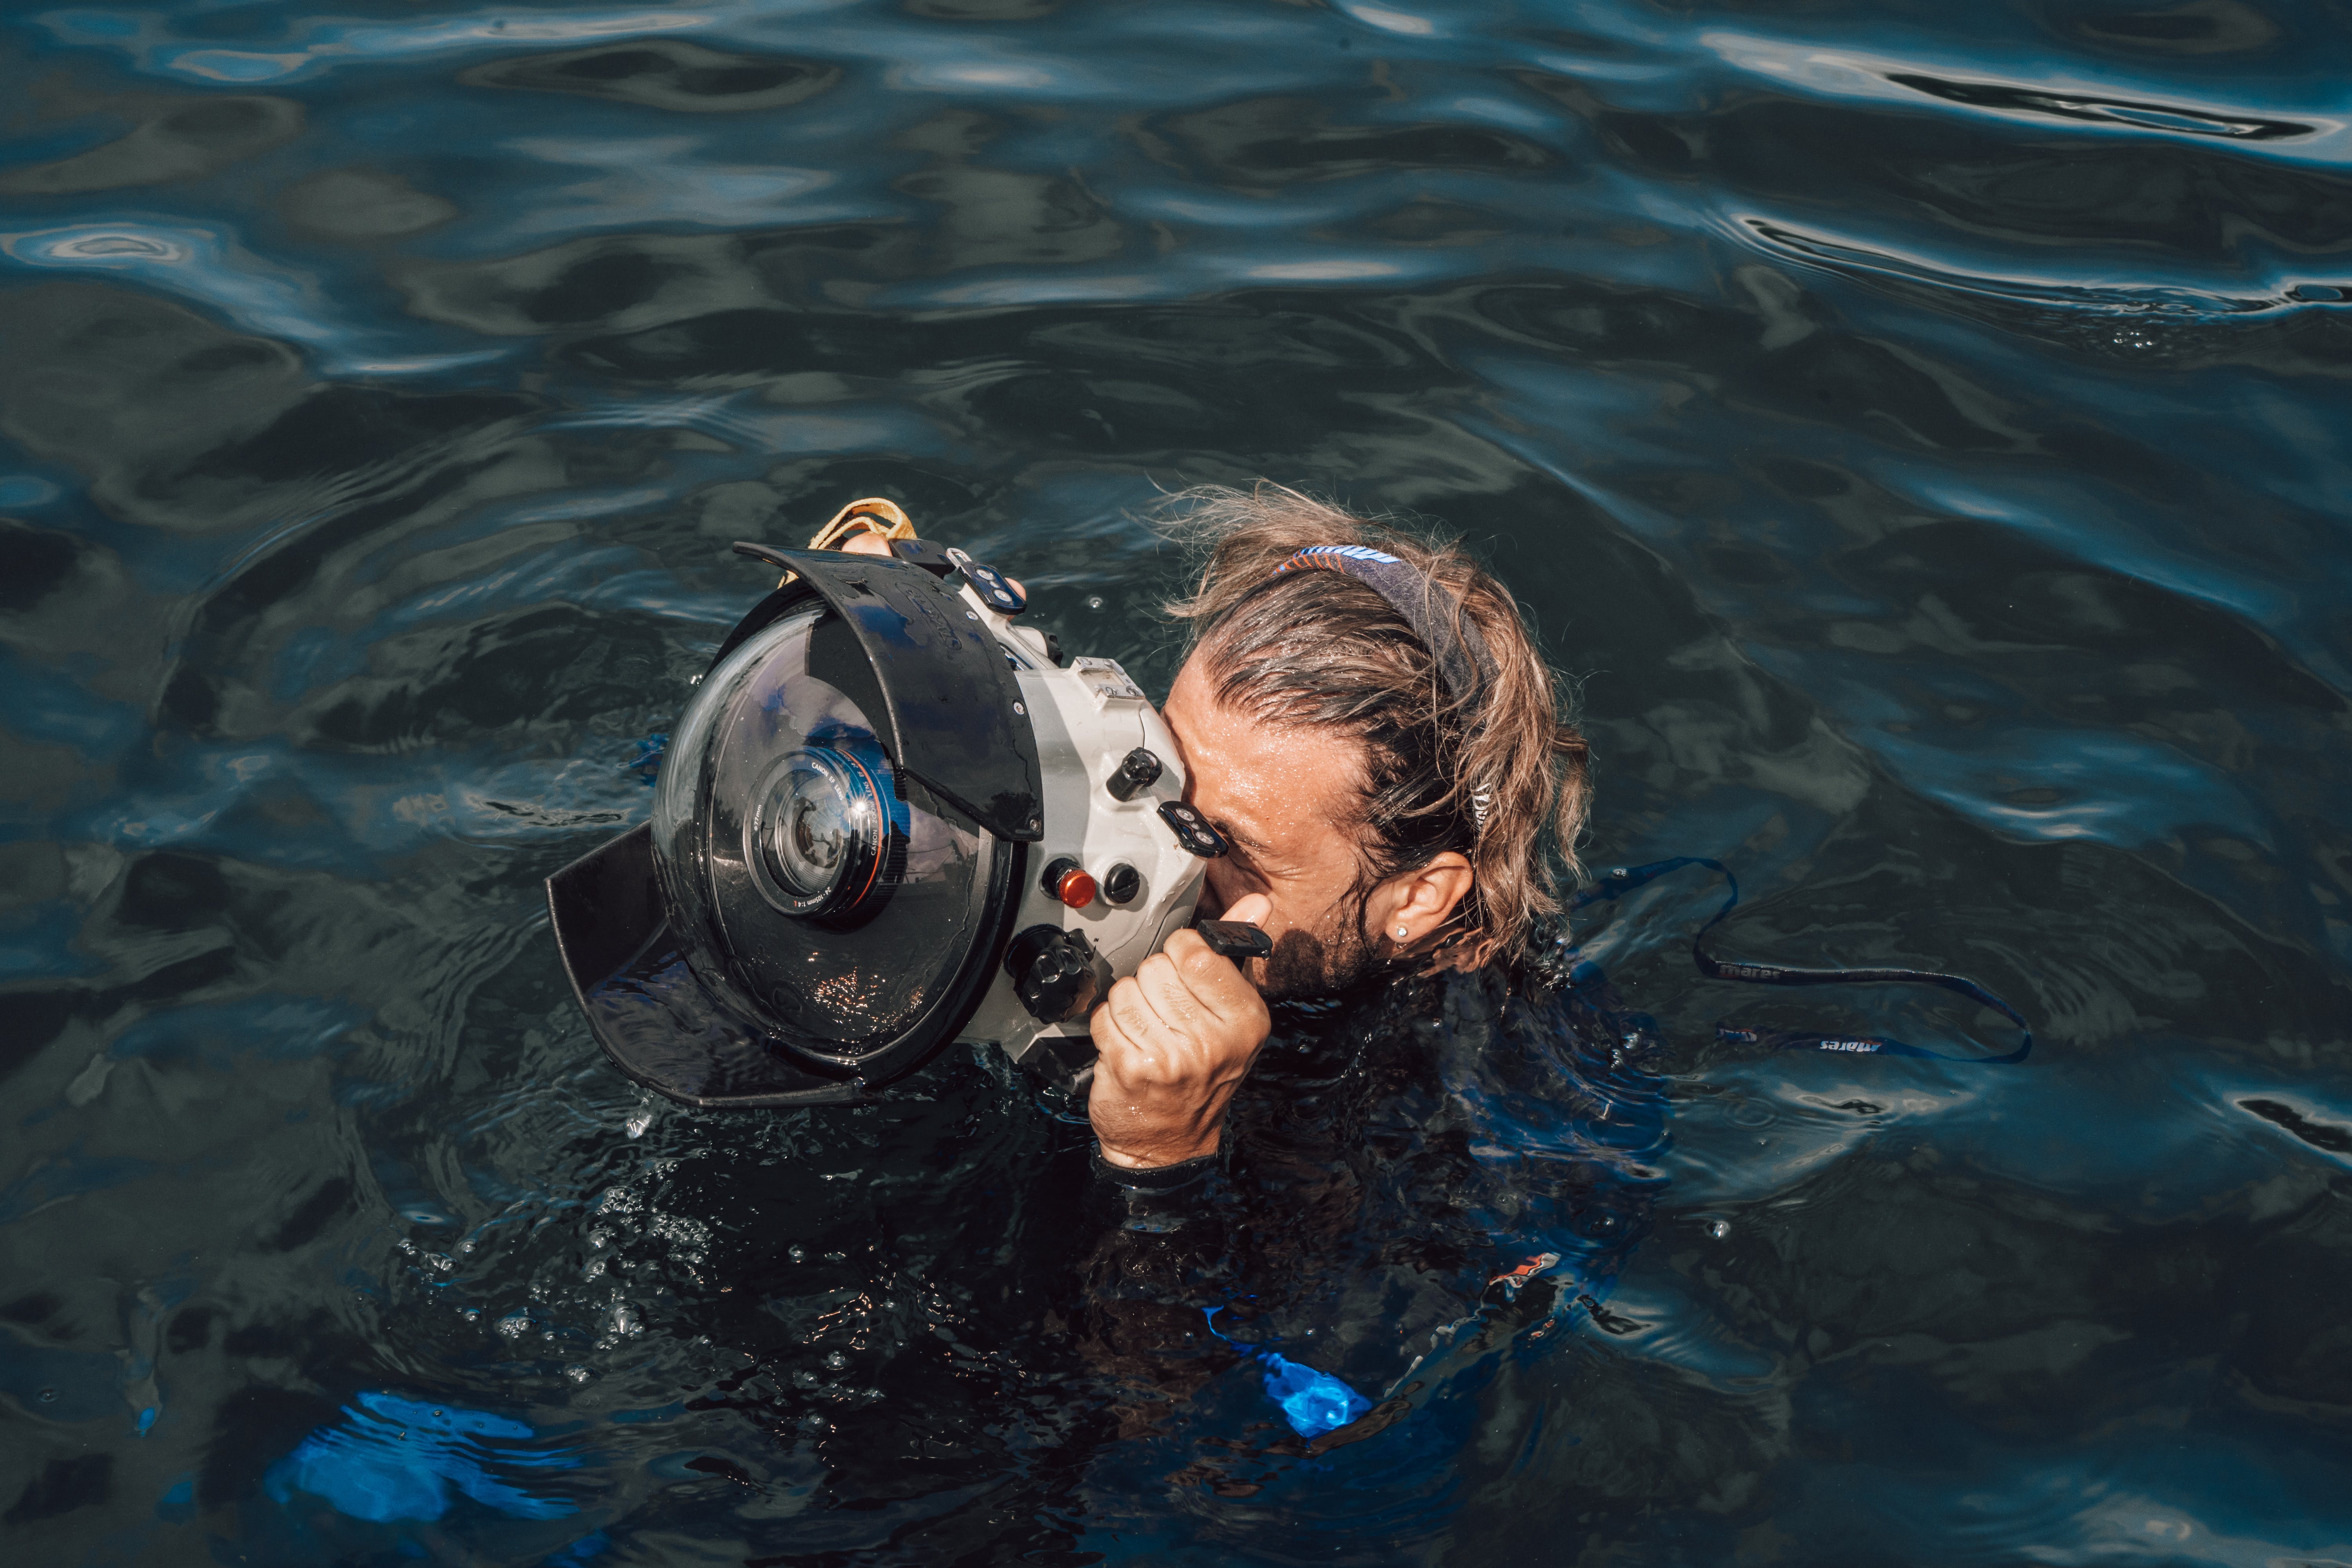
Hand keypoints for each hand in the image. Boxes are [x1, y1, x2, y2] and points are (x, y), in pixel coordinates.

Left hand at [1088, 893, 1273, 1168]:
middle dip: (1153, 983)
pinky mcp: (1132, 1069)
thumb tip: (1256, 903)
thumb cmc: (1201, 1073)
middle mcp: (1213, 1041)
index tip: (1183, 971)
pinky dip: (1109, 1027)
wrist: (1170, 1143)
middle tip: (1166, 1014)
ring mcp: (1172, 1058)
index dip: (1179, 954)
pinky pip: (1106, 1017)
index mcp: (1245, 1020)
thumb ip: (1235, 953)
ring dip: (1129, 1005)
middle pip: (1156, 968)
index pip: (1195, 952)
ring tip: (1147, 1030)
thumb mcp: (1230, 1014)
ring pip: (1127, 989)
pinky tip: (1128, 1045)